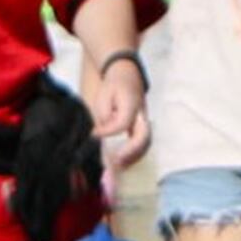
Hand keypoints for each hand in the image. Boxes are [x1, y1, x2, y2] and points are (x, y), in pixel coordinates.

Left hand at [90, 56, 150, 174]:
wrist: (126, 73)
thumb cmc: (114, 85)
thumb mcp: (104, 96)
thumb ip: (104, 116)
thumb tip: (100, 135)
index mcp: (133, 104)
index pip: (123, 123)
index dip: (109, 131)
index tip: (95, 134)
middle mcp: (142, 114)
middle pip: (143, 137)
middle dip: (130, 152)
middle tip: (116, 163)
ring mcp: (145, 121)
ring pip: (146, 143)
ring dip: (134, 157)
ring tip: (119, 167)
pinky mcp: (143, 126)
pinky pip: (143, 143)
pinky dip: (135, 154)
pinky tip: (123, 162)